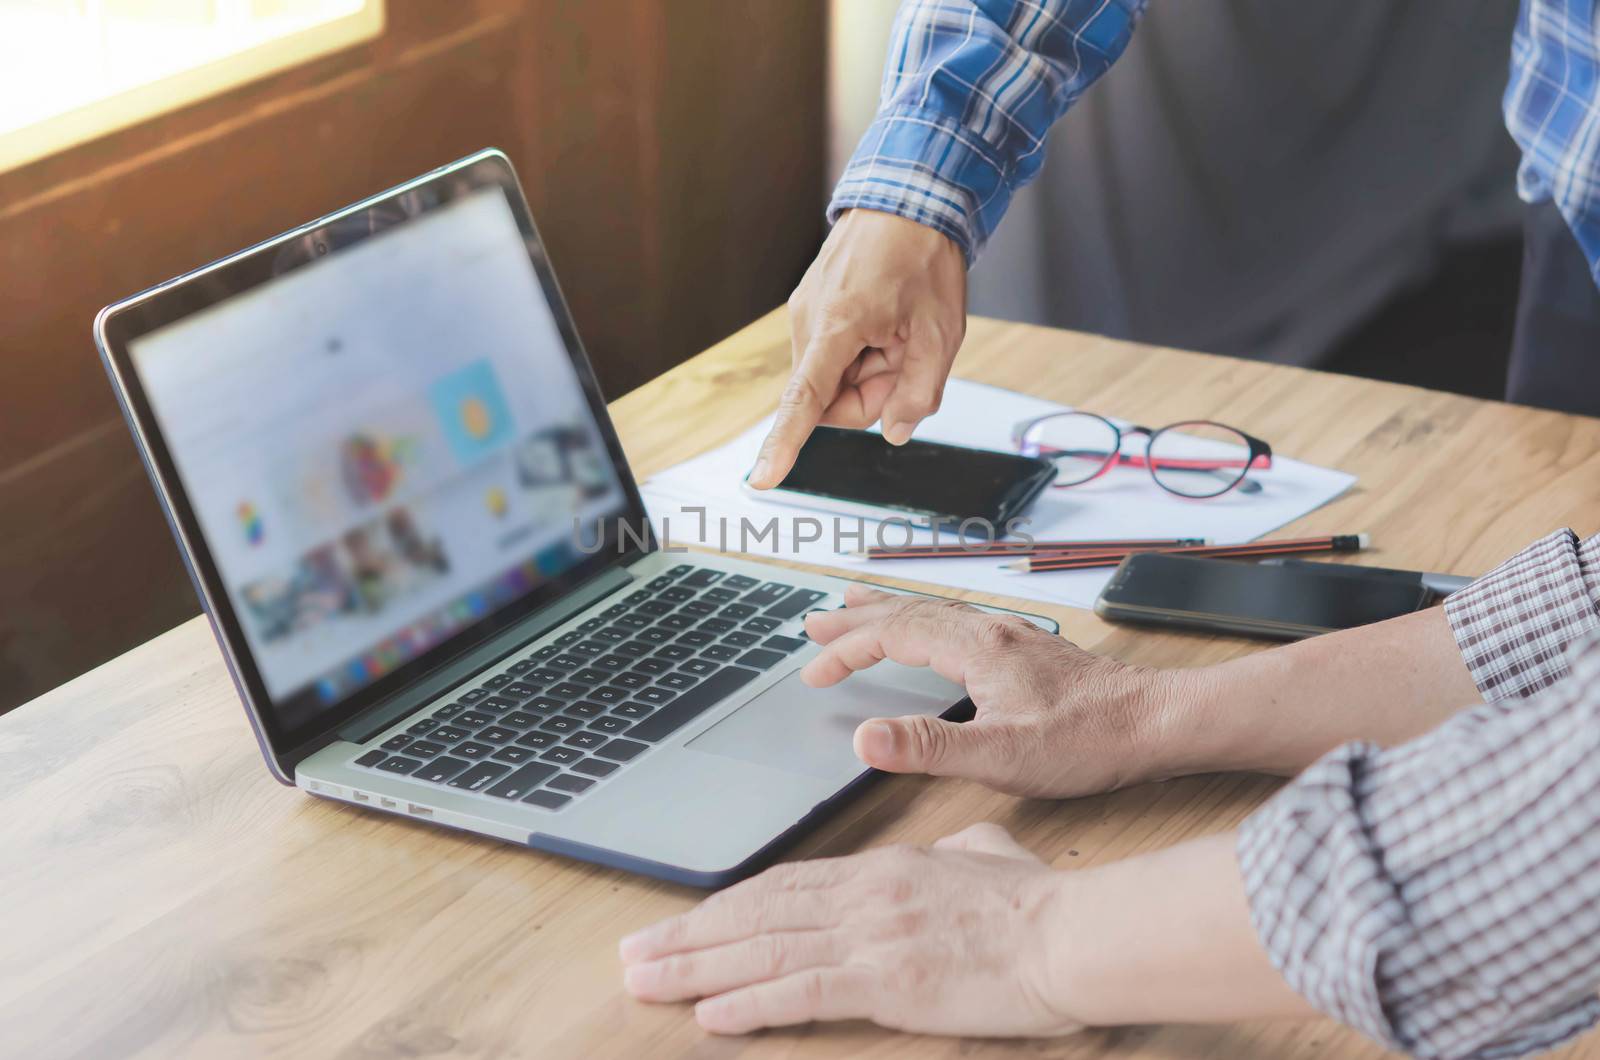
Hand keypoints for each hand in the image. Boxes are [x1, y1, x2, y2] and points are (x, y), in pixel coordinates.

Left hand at [620, 823, 1079, 1036]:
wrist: (1072, 934)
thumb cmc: (1038, 901)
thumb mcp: (988, 853)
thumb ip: (959, 850)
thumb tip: (958, 848)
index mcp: (879, 870)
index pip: (781, 887)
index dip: (724, 907)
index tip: (683, 921)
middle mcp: (862, 896)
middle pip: (754, 915)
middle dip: (687, 936)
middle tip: (633, 953)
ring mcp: (870, 937)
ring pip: (762, 949)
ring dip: (696, 968)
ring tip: (645, 982)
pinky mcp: (886, 981)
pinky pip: (801, 990)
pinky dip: (750, 1002)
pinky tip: (711, 1015)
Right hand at [748, 209, 966, 488]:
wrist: (908, 198)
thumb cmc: (925, 260)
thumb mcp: (941, 333)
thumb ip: (918, 392)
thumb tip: (893, 433)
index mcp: (836, 327)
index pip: (804, 401)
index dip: (785, 444)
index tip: (761, 479)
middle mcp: (807, 321)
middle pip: (830, 399)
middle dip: (871, 392)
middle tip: (906, 355)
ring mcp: (804, 312)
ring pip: (833, 377)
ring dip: (868, 369)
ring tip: (897, 328)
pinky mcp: (810, 307)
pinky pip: (832, 354)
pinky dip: (861, 350)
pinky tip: (884, 320)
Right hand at [801, 586, 1185, 797]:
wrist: (1160, 722)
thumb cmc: (1092, 741)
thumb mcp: (1003, 756)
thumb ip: (930, 748)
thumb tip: (864, 738)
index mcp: (978, 648)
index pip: (893, 636)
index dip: (847, 651)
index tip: (814, 675)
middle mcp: (992, 631)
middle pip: (908, 612)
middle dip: (857, 619)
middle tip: (815, 624)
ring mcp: (1013, 638)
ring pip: (935, 613)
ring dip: (888, 614)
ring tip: (858, 611)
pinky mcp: (1030, 652)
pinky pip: (959, 623)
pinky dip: (925, 623)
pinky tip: (934, 638)